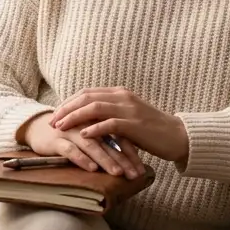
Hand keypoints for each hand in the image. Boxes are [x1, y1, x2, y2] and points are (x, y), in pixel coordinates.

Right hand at [19, 112, 146, 178]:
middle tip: (136, 175)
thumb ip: (107, 141)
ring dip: (106, 159)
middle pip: (109, 141)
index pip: (118, 136)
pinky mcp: (57, 140)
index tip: (142, 170)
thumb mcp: (90, 134)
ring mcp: (71, 131)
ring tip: (117, 173)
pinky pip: (70, 149)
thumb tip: (130, 159)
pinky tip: (91, 168)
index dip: (131, 152)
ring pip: (92, 145)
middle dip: (123, 159)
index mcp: (97, 120)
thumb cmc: (69, 132)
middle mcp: (86, 124)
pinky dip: (82, 158)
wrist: (38, 127)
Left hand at [50, 87, 189, 165]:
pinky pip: (110, 124)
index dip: (69, 102)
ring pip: (94, 108)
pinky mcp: (135, 125)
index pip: (88, 92)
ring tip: (61, 127)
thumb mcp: (129, 117)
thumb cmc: (152, 131)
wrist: (177, 136)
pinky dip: (94, 129)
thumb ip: (111, 114)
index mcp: (120, 93)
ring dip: (74, 117)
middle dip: (67, 108)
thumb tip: (88, 121)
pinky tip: (83, 135)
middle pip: (87, 97)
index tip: (56, 112)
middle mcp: (123, 97)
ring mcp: (129, 110)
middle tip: (52, 120)